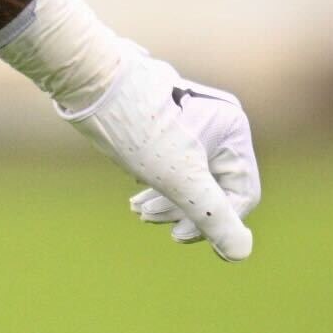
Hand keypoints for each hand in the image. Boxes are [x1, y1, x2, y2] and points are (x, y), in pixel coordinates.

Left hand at [63, 50, 259, 260]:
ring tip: (137, 210)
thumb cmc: (137, 127)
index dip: (214, 224)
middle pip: (215, 185)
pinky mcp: (169, 119)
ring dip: (167, 199)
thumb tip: (241, 254)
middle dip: (183, 210)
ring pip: (192, 174)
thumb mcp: (179, 180)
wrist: (90, 79)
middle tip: (147, 219)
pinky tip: (137, 191)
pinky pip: (175, 160)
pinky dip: (159, 180)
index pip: (242, 194)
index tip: (178, 237)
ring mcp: (195, 118)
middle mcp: (220, 120)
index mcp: (234, 129)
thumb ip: (213, 217)